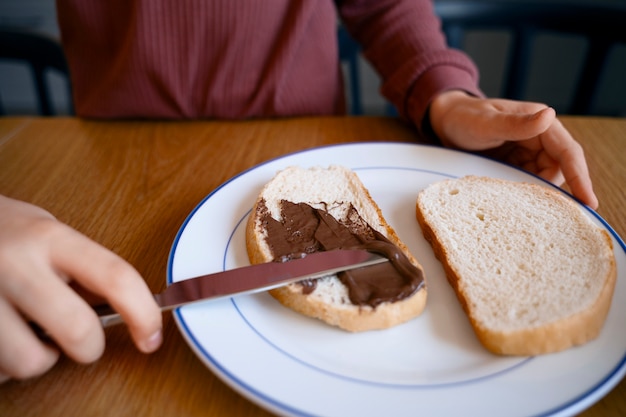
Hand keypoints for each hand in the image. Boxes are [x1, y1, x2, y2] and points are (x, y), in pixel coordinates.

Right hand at [0, 196, 161, 381]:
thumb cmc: (2, 230)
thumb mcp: (46, 233)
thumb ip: (80, 266)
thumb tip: (123, 308)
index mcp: (50, 238)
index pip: (116, 277)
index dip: (144, 314)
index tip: (151, 336)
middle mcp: (18, 264)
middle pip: (78, 330)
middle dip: (89, 348)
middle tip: (79, 340)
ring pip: (30, 361)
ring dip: (37, 358)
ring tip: (27, 334)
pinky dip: (4, 364)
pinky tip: (2, 337)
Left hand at [428, 91, 597, 208]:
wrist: (446, 123)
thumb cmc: (464, 117)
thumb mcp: (487, 122)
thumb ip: (515, 124)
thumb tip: (549, 116)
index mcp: (540, 123)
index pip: (568, 152)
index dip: (580, 177)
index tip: (589, 201)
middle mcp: (539, 138)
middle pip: (559, 170)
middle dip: (552, 190)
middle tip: (542, 213)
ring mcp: (528, 153)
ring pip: (543, 179)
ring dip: (534, 192)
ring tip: (518, 206)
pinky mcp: (517, 164)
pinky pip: (527, 182)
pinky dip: (522, 193)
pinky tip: (512, 203)